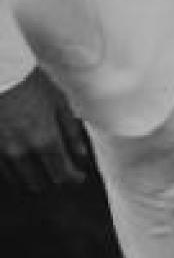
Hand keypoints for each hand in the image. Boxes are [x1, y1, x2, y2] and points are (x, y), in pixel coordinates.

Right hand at [0, 68, 89, 191]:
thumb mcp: (60, 102)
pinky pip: (4, 171)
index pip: (62, 174)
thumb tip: (81, 153)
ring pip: (19, 180)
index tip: (78, 176)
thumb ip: (71, 130)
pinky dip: (14, 171)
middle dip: (54, 179)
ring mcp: (2, 153)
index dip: (73, 178)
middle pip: (40, 182)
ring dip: (33, 177)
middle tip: (62, 170)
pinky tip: (23, 160)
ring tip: (43, 168)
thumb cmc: (30, 82)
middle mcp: (22, 152)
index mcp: (45, 140)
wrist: (1, 75)